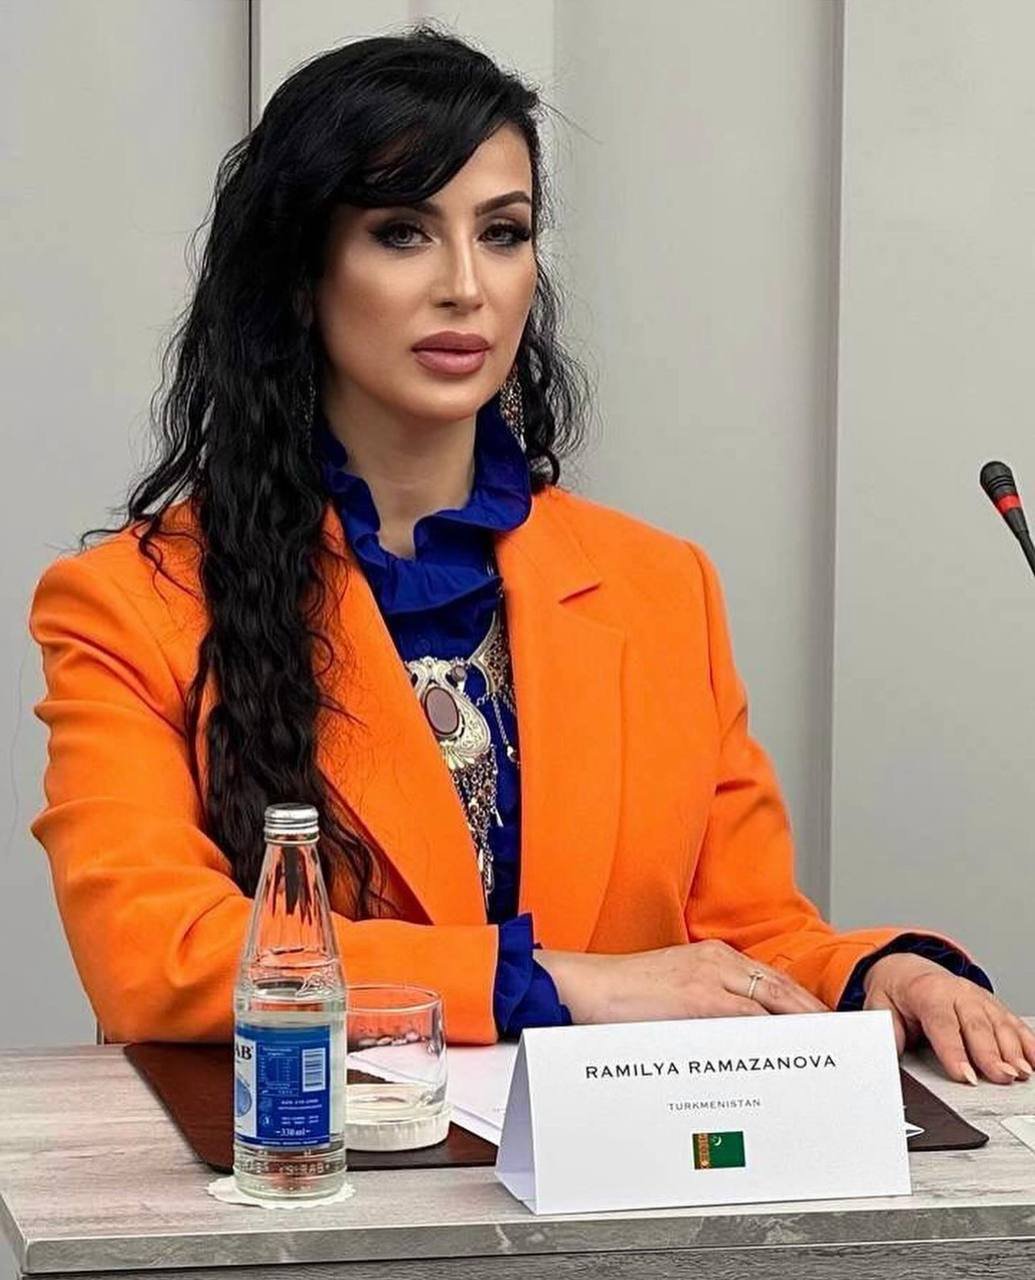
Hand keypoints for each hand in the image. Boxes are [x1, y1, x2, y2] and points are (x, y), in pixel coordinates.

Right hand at [536, 939, 827, 1023]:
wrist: (588, 987)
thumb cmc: (623, 993)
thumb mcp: (674, 989)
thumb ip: (707, 1002)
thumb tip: (736, 1031)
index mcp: (713, 956)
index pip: (770, 978)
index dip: (800, 1001)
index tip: (819, 1021)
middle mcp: (717, 961)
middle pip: (781, 986)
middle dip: (812, 1011)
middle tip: (837, 1036)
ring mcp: (709, 977)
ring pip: (771, 1000)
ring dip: (801, 1023)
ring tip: (824, 1046)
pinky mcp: (698, 999)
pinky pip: (747, 1017)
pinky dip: (772, 1032)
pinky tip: (787, 1049)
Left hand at [862, 952, 1034, 1084]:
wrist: (908, 970)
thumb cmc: (897, 992)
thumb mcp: (880, 1006)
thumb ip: (885, 1031)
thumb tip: (885, 1054)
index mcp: (928, 992)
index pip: (943, 1024)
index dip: (954, 1051)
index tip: (964, 1076)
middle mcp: (957, 992)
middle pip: (976, 1025)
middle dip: (990, 1054)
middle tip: (1001, 1078)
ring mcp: (978, 997)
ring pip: (999, 1024)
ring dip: (1013, 1050)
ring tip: (1020, 1073)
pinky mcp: (993, 1006)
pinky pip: (1013, 1022)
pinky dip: (1027, 1041)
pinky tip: (1034, 1059)